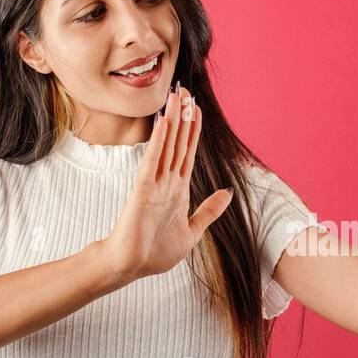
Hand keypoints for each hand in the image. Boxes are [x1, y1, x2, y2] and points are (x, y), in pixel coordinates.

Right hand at [97, 86, 233, 287]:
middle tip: (186, 90)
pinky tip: (164, 121)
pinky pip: (153, 160)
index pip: (188, 153)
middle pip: (178, 143)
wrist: (130, 267)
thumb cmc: (155, 252)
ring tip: (177, 96)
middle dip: (183, 117)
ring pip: (167, 145)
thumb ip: (209, 211)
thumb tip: (227, 192)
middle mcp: (167, 182)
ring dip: (173, 120)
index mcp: (177, 189)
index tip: (197, 108)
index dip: (193, 130)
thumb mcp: (192, 231)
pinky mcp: (142, 190)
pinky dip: (159, 140)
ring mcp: (154, 184)